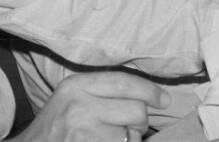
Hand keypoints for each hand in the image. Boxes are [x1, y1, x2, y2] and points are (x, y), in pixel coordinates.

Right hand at [8, 72, 168, 141]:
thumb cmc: (55, 126)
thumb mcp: (70, 97)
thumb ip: (102, 91)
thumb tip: (148, 94)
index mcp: (76, 86)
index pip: (123, 82)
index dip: (149, 90)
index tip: (163, 99)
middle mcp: (79, 107)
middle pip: (136, 110)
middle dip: (140, 121)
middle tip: (131, 126)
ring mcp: (84, 133)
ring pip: (132, 136)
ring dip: (129, 140)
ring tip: (109, 139)